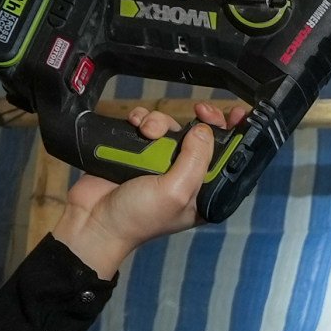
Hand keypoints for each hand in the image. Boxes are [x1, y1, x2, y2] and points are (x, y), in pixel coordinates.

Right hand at [54, 106, 234, 275]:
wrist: (94, 219)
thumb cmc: (139, 216)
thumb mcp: (176, 191)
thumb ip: (195, 160)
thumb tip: (205, 130)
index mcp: (202, 192)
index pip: (226, 160)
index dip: (233, 137)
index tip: (235, 115)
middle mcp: (185, 175)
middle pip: (200, 137)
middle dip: (198, 122)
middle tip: (199, 111)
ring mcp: (160, 162)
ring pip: (171, 126)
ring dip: (160, 122)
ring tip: (146, 133)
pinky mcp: (138, 150)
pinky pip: (146, 124)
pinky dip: (140, 120)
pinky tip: (135, 125)